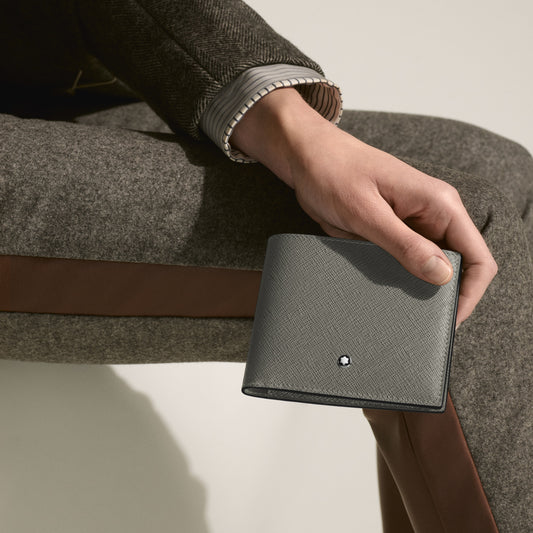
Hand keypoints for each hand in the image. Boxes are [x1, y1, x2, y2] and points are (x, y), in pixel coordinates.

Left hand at [231, 88, 496, 325]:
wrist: (307, 159)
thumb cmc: (334, 172)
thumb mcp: (366, 212)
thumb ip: (404, 244)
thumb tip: (442, 274)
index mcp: (438, 203)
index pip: (477, 255)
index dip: (470, 291)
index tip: (449, 318)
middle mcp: (432, 213)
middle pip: (456, 264)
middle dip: (443, 293)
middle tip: (420, 318)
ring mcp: (412, 223)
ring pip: (430, 265)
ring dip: (419, 286)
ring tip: (399, 306)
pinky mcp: (392, 230)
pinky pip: (405, 259)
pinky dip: (398, 277)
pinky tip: (383, 289)